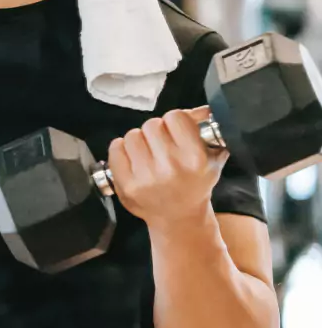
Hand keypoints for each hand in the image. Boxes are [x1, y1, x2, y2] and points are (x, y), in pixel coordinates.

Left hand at [107, 107, 225, 229]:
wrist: (178, 216)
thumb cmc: (195, 183)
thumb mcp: (212, 158)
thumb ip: (206, 129)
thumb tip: (199, 110)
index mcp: (194, 158)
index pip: (175, 117)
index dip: (176, 121)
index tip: (177, 131)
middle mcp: (170, 167)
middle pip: (151, 124)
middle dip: (157, 132)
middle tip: (162, 145)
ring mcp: (146, 177)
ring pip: (132, 135)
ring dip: (139, 141)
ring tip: (149, 154)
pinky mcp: (126, 184)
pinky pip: (115, 148)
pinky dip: (122, 150)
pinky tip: (134, 160)